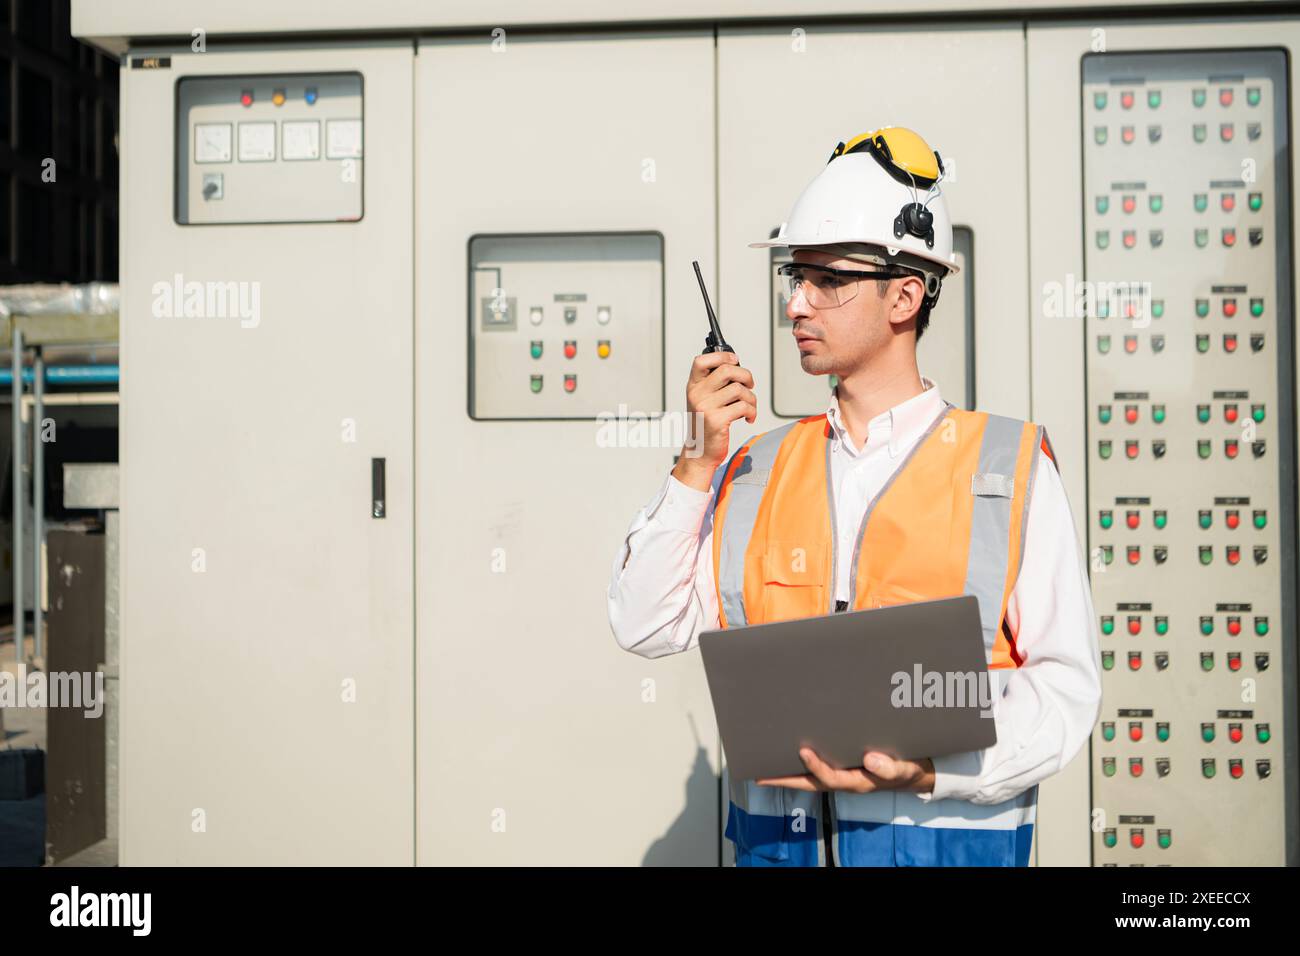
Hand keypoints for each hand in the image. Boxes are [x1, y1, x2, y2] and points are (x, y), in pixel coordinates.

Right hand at [672, 351, 755, 490]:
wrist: (700, 451)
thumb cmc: (705, 424)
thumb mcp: (703, 400)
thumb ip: (714, 383)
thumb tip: (737, 366)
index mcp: (693, 386)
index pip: (701, 361)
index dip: (722, 355)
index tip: (735, 360)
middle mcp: (697, 394)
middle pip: (727, 370)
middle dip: (746, 375)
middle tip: (749, 384)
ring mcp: (706, 407)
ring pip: (739, 389)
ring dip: (751, 398)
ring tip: (748, 406)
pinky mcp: (717, 421)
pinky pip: (744, 407)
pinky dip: (752, 412)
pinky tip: (748, 417)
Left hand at [756, 749, 935, 793]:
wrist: (914, 772)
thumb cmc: (907, 769)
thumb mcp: (904, 769)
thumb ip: (890, 767)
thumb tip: (870, 759)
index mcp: (858, 782)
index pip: (831, 778)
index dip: (816, 767)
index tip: (803, 751)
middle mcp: (845, 780)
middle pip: (810, 783)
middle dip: (785, 781)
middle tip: (761, 776)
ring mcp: (842, 775)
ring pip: (810, 778)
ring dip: (788, 774)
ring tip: (765, 767)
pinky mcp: (842, 767)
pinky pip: (818, 768)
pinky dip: (801, 765)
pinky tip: (789, 755)